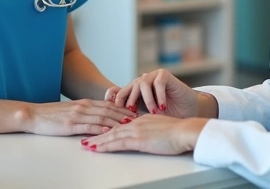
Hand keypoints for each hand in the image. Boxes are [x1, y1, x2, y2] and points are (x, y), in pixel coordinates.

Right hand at [24, 99, 135, 136]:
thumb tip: (98, 118)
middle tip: (139, 118)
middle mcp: (83, 106)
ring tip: (129, 125)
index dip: (123, 108)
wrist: (33, 115)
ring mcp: (77, 115)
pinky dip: (101, 129)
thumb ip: (84, 112)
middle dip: (125, 114)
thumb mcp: (70, 110)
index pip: (108, 105)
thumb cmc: (51, 115)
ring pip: (102, 118)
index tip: (135, 112)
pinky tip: (109, 132)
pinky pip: (89, 127)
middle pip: (109, 110)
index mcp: (84, 103)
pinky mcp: (71, 124)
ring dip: (117, 122)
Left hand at [84, 114, 207, 154]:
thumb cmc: (178, 132)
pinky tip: (96, 149)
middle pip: (112, 129)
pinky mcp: (138, 138)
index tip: (96, 132)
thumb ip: (150, 129)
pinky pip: (117, 142)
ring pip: (111, 135)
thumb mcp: (160, 127)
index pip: (120, 124)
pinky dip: (105, 146)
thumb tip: (146, 136)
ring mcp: (136, 129)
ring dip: (97, 141)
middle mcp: (136, 122)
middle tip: (83, 139)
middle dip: (97, 134)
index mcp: (140, 119)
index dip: (107, 129)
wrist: (185, 132)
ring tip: (85, 145)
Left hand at [114, 69, 197, 117]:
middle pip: (130, 86)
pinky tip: (163, 107)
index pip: (121, 91)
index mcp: (134, 92)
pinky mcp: (165, 75)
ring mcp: (153, 77)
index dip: (116, 97)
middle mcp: (142, 82)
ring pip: (143, 83)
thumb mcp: (145, 118)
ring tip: (153, 112)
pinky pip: (158, 82)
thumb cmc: (166, 118)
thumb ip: (131, 115)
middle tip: (132, 111)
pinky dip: (159, 95)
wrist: (187, 113)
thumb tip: (111, 122)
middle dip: (130, 99)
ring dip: (147, 99)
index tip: (116, 109)